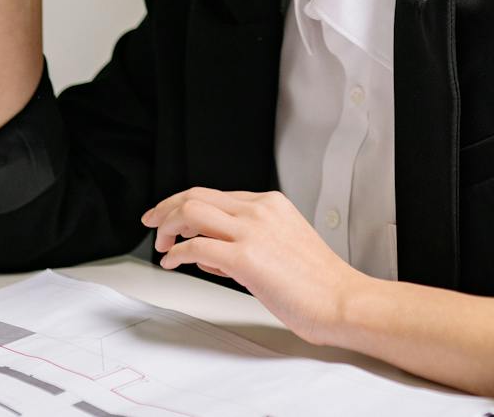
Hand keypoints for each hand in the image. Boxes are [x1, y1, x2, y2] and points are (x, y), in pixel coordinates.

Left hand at [143, 188, 366, 346]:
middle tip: (152, 224)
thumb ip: (246, 241)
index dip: (184, 204)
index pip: (215, 193)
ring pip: (192, 211)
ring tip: (162, 245)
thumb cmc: (317, 282)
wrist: (341, 300)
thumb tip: (207, 250)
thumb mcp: (282, 245)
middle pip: (197, 195)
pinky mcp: (246, 258)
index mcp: (270, 203)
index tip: (169, 216)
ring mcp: (252, 231)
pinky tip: (172, 262)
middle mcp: (260, 210)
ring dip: (168, 226)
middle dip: (166, 208)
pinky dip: (177, 253)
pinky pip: (196, 246)